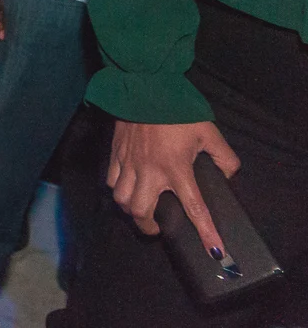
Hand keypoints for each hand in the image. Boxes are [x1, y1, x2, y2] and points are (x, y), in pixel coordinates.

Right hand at [108, 120, 239, 253]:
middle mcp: (150, 171)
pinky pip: (111, 180)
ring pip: (122, 199)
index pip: (194, 208)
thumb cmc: (178, 111)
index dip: (206, 232)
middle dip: (148, 227)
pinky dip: (117, 189)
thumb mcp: (209, 132)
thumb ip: (224, 156)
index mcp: (177, 168)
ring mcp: (129, 163)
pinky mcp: (115, 153)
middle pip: (141, 211)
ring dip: (131, 210)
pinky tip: (126, 187)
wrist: (145, 87)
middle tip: (157, 228)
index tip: (213, 251)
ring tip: (140, 209)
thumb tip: (229, 175)